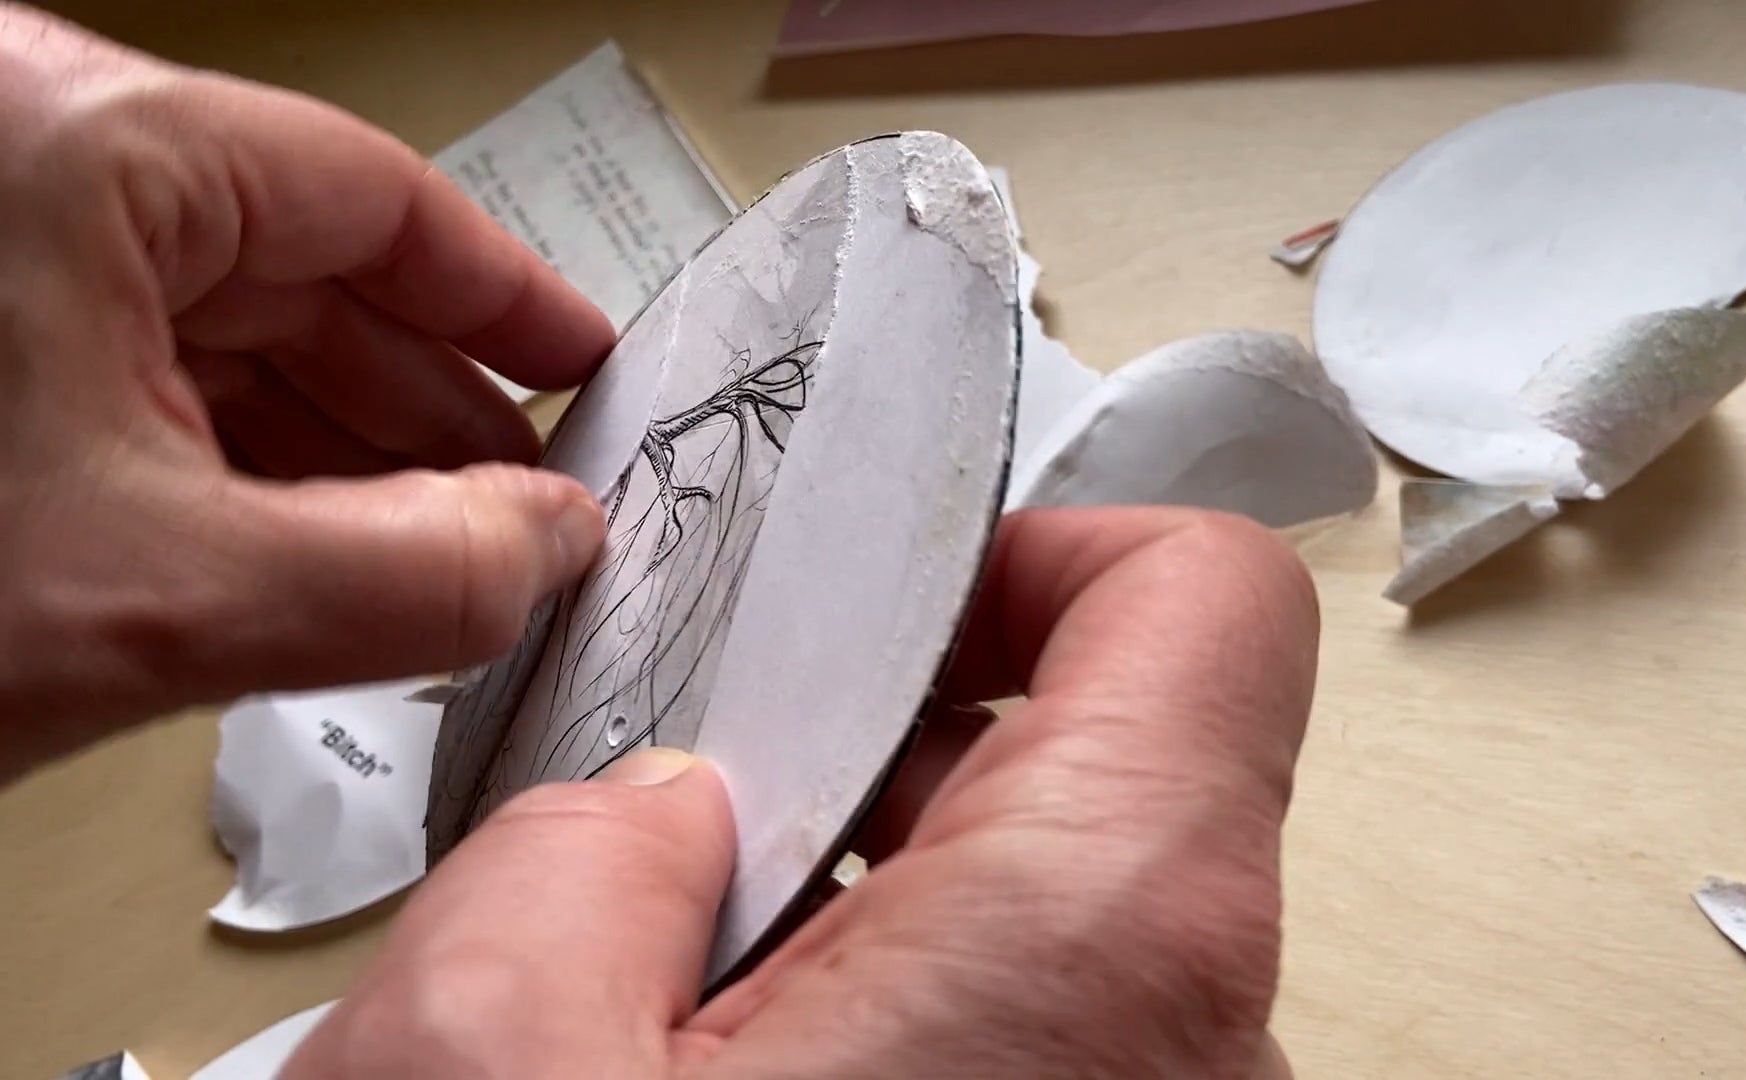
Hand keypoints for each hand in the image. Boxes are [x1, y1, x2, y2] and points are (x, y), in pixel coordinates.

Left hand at [0, 7, 612, 773]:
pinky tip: (313, 543)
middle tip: (521, 502)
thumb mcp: (156, 598)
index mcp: (68, 139)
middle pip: (298, 258)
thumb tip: (552, 544)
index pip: (363, 191)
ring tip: (435, 546)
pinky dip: (238, 461)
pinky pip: (140, 366)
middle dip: (422, 402)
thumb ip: (409, 576)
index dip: (499, 297)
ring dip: (337, 446)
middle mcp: (20, 150)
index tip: (583, 367)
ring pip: (219, 322)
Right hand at [286, 508, 1316, 1078]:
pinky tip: (748, 1066)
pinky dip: (908, 1012)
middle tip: (749, 786)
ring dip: (889, 896)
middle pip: (1122, 758)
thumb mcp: (488, 1076)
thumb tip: (654, 818)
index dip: (1044, 550)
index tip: (905, 593)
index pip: (1203, 606)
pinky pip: (1038, 1035)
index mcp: (1101, 944)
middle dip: (917, 742)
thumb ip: (576, 856)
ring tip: (716, 963)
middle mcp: (1192, 1048)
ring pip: (1065, 910)